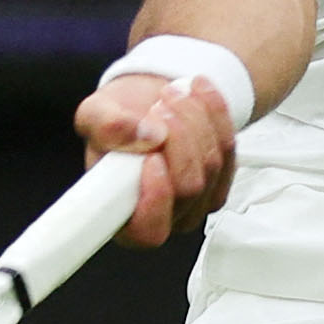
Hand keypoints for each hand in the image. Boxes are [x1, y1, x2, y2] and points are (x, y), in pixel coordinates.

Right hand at [75, 72, 236, 247]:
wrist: (146, 103)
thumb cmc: (118, 122)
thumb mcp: (94, 115)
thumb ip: (107, 127)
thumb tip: (140, 134)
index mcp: (123, 216)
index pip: (148, 230)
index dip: (156, 198)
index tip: (152, 158)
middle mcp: (164, 216)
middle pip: (188, 188)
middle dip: (177, 137)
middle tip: (159, 106)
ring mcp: (197, 201)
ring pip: (212, 165)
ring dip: (194, 119)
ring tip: (171, 94)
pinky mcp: (222, 179)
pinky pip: (229, 148)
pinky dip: (215, 114)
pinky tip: (197, 92)